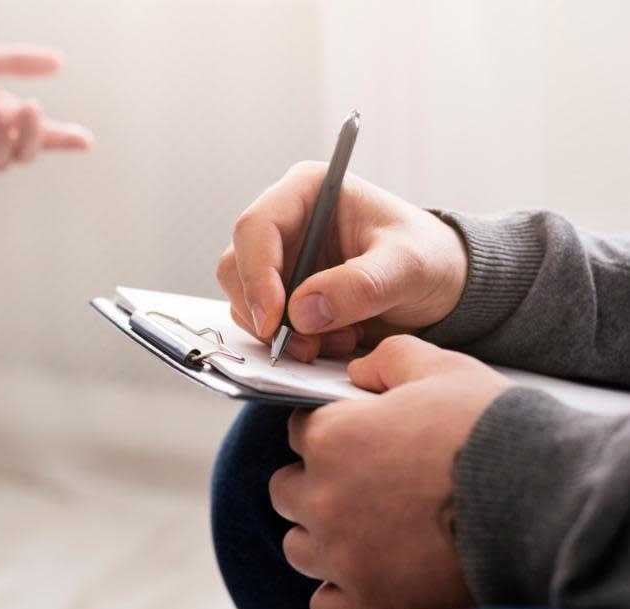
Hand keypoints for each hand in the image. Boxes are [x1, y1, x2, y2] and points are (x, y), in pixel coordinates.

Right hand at [216, 161, 468, 361]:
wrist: (442, 286)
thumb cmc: (429, 258)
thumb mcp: (408, 267)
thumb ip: (360, 285)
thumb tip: (302, 311)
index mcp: (308, 190)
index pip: (256, 227)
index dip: (256, 274)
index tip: (275, 320)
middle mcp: (286, 221)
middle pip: (238, 266)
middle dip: (265, 312)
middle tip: (303, 345)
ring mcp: (280, 258)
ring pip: (244, 298)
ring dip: (280, 332)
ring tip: (336, 342)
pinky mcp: (282, 291)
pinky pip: (262, 321)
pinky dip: (290, 340)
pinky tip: (332, 341)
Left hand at [270, 335, 509, 608]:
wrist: (548, 504)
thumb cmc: (496, 434)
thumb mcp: (441, 369)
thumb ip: (388, 360)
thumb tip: (359, 370)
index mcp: (331, 438)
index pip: (298, 431)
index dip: (329, 431)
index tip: (356, 441)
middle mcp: (325, 499)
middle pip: (288, 492)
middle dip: (316, 484)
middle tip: (360, 485)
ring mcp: (345, 557)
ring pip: (302, 548)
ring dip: (324, 538)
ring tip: (366, 531)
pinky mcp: (372, 604)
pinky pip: (326, 605)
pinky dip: (343, 591)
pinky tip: (371, 574)